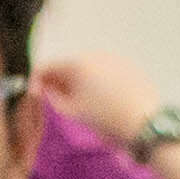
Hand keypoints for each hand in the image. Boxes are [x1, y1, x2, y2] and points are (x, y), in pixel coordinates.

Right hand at [35, 51, 163, 145]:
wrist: (147, 124)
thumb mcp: (71, 112)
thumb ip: (50, 99)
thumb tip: (43, 91)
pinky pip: (104, 73)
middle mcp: (96, 55)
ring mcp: (115, 60)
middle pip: (67, 67)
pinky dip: (96, 84)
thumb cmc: (105, 119)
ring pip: (86, 70)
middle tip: (54, 104)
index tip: (32, 98)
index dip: (35, 82)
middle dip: (57, 83)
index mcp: (78, 63)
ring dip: (77, 84)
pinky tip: (100, 103)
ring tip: (78, 106)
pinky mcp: (129, 68)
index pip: (46, 67)